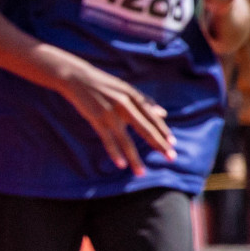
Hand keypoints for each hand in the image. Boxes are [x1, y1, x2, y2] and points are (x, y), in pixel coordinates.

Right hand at [57, 57, 174, 173]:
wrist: (76, 77)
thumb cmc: (102, 84)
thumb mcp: (125, 89)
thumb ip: (144, 101)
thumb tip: (163, 113)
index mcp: (133, 96)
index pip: (152, 117)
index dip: (163, 131)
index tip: (173, 144)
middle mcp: (125, 105)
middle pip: (145, 129)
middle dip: (159, 144)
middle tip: (171, 157)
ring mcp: (110, 113)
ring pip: (126, 140)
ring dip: (135, 158)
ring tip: (142, 172)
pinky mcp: (96, 119)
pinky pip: (108, 140)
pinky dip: (115, 153)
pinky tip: (121, 164)